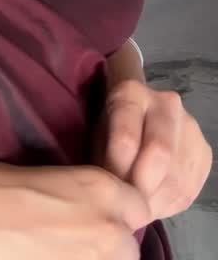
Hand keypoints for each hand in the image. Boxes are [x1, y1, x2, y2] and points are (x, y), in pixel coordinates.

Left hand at [101, 78, 212, 220]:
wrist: (137, 113)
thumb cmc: (111, 128)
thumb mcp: (97, 137)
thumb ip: (104, 159)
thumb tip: (112, 194)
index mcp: (132, 93)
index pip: (127, 137)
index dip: (118, 170)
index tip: (109, 191)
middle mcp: (167, 104)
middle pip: (159, 154)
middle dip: (141, 188)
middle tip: (127, 206)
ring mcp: (191, 127)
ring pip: (176, 177)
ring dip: (155, 201)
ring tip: (138, 208)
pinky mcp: (204, 151)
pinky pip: (190, 188)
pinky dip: (169, 204)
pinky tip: (153, 204)